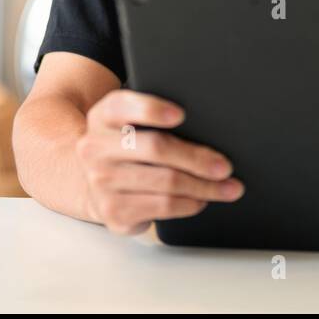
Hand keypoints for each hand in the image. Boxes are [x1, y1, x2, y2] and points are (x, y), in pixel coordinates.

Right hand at [75, 90, 244, 235]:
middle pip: (156, 148)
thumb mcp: (126, 123)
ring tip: (227, 187)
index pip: (122, 106)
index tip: (181, 115)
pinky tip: (202, 199)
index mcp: (101, 117)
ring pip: (166, 183)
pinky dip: (191, 203)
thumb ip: (151, 117)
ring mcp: (102, 182)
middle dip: (197, 158)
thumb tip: (207, 128)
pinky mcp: (114, 212)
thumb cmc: (124, 148)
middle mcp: (95, 149)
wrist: (90, 184)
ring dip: (204, 187)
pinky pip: (164, 207)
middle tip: (225, 166)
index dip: (152, 109)